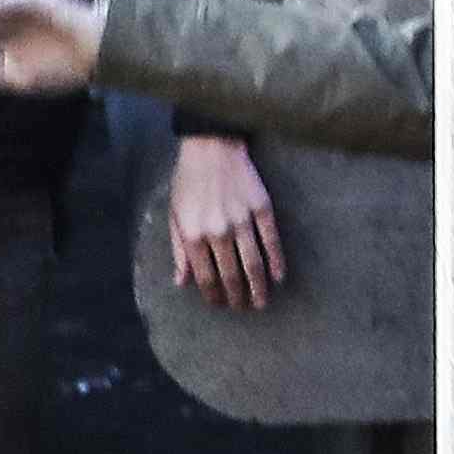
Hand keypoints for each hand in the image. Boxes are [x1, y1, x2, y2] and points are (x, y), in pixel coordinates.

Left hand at [167, 131, 283, 309]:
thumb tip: (181, 282)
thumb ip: (178, 250)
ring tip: (261, 301)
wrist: (211, 146)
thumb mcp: (174, 214)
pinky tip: (278, 276)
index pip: (206, 277)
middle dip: (237, 297)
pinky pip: (272, 241)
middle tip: (242, 307)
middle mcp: (218, 232)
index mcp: (193, 235)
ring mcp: (242, 220)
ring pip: (253, 264)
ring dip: (258, 288)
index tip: (219, 304)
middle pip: (231, 276)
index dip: (213, 295)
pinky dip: (276, 262)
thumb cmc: (188, 181)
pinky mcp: (261, 208)